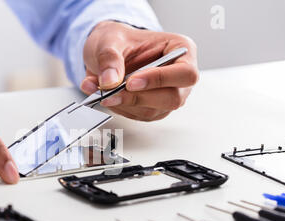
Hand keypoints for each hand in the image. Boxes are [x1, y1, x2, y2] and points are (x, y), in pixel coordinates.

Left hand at [81, 21, 198, 120]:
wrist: (107, 51)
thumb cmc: (118, 40)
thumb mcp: (109, 40)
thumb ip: (109, 58)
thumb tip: (110, 81)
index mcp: (180, 49)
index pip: (185, 73)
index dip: (160, 80)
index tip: (131, 82)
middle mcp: (179, 76)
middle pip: (172, 98)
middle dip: (138, 98)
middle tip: (110, 92)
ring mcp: (168, 95)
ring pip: (152, 110)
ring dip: (123, 104)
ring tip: (99, 91)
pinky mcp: (153, 108)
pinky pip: (138, 115)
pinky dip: (118, 107)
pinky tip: (105, 95)